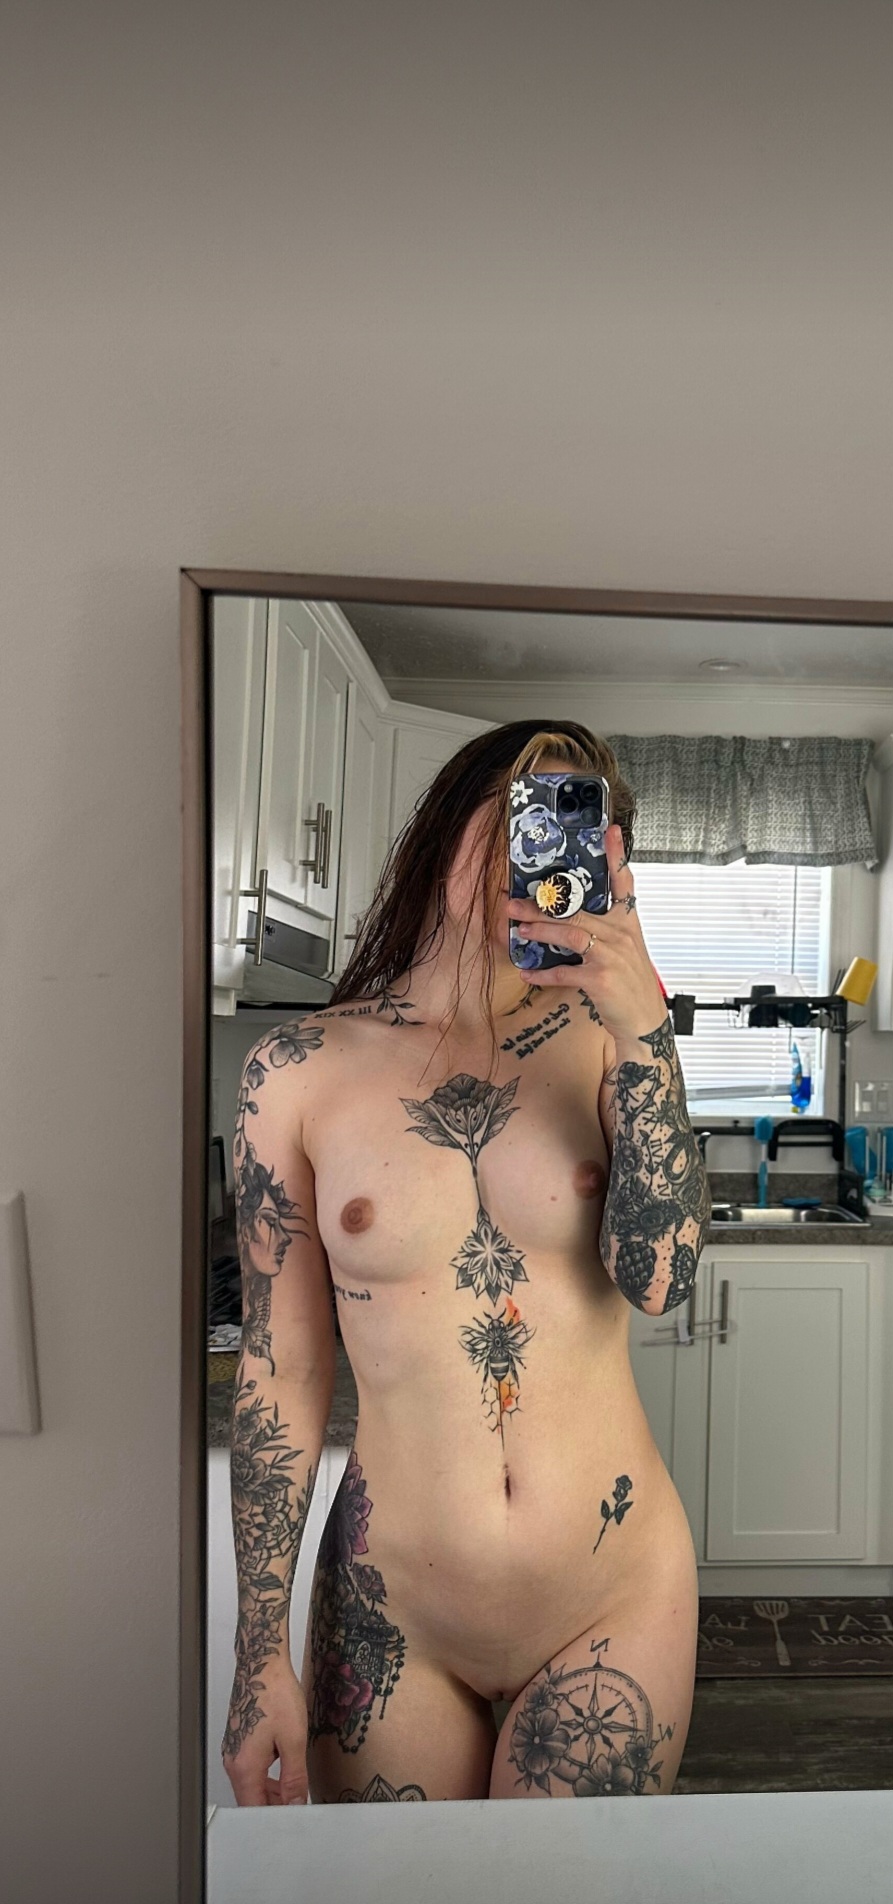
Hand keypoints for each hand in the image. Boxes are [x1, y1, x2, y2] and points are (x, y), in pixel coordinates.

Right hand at [223, 1659, 308, 1805]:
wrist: (262, 1664)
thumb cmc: (275, 1693)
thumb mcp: (294, 1741)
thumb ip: (295, 1778)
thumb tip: (295, 1804)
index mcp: (245, 1767)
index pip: (255, 1810)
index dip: (275, 1819)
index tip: (294, 1818)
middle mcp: (234, 1762)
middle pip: (252, 1800)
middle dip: (276, 1806)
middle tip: (299, 1803)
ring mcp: (234, 1751)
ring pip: (252, 1785)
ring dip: (272, 1790)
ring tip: (296, 1783)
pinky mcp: (238, 1742)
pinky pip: (250, 1770)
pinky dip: (267, 1775)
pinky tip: (284, 1766)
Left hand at [501, 824, 665, 1042]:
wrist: (645, 1021)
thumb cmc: (631, 985)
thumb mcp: (625, 950)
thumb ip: (603, 932)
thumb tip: (566, 920)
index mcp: (627, 924)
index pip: (625, 883)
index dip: (617, 856)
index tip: (611, 831)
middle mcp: (621, 935)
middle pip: (577, 911)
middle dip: (541, 907)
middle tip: (513, 902)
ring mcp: (612, 956)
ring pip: (570, 934)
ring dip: (540, 931)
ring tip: (518, 930)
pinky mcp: (601, 979)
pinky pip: (564, 973)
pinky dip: (543, 974)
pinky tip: (527, 973)